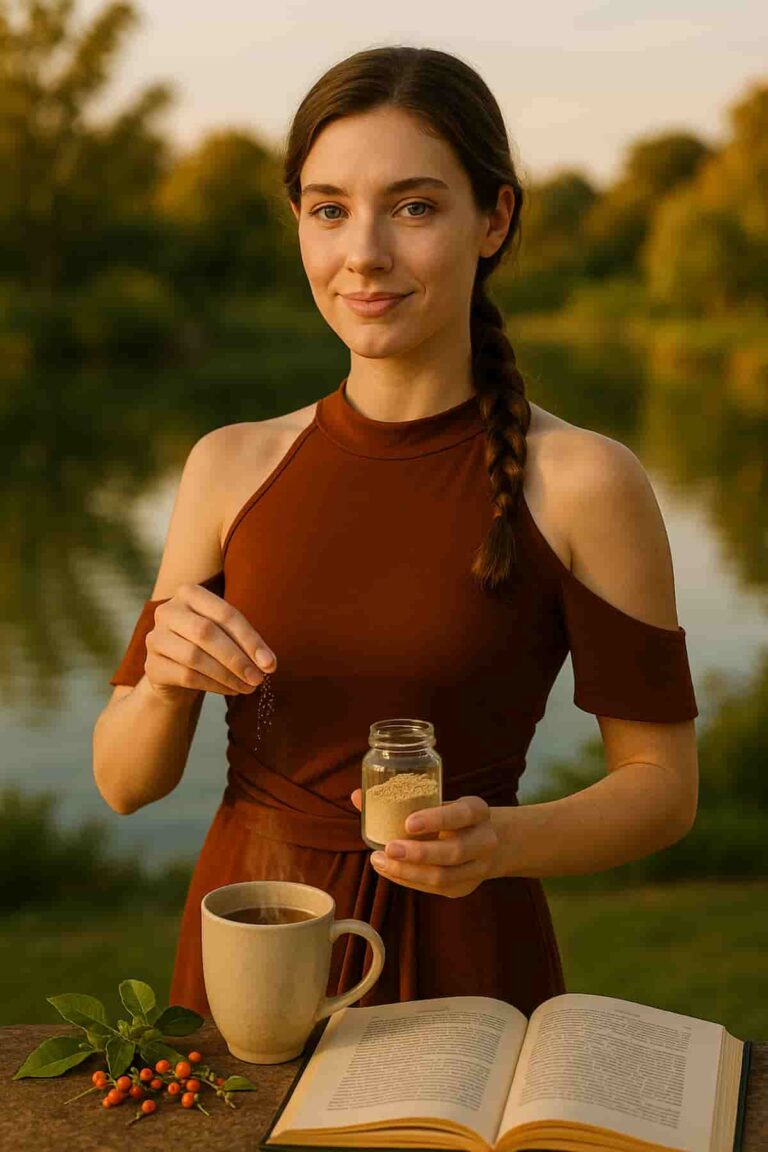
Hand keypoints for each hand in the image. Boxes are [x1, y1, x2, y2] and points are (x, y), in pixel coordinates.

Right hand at [145, 582, 276, 701]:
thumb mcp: (226, 634)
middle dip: (237, 658)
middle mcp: (167, 610)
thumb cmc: (208, 646)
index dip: (250, 639)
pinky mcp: (152, 666)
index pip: (225, 613)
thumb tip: (267, 663)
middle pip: (206, 632)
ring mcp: (155, 638)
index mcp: (189, 593)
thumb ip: (246, 643)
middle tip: (259, 678)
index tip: (270, 663)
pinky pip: (186, 676)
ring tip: (248, 687)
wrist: (174, 672)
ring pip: (195, 656)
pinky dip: (214, 685)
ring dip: (228, 675)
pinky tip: (231, 690)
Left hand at [350, 789, 499, 898]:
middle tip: (389, 848)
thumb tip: (357, 796)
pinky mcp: (464, 887)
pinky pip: (435, 888)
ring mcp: (478, 868)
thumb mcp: (439, 801)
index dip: (437, 819)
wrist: (488, 840)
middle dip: (419, 853)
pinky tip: (389, 871)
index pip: (462, 814)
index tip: (408, 822)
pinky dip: (409, 880)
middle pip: (454, 852)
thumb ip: (402, 799)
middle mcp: (485, 840)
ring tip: (381, 862)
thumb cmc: (451, 816)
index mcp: (478, 811)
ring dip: (409, 872)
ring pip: (444, 876)